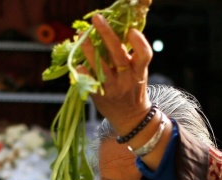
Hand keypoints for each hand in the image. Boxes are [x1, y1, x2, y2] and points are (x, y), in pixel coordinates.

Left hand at [78, 14, 153, 139]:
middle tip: (97, 19)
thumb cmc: (133, 89)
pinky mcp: (101, 96)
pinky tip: (77, 65)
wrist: (131, 118)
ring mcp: (113, 88)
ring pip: (101, 66)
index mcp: (139, 71)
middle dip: (107, 34)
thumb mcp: (138, 73)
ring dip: (89, 49)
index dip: (139, 42)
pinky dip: (83, 72)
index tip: (131, 30)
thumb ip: (131, 56)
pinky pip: (90, 82)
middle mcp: (127, 79)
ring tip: (80, 35)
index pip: (144, 55)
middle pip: (118, 54)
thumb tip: (117, 30)